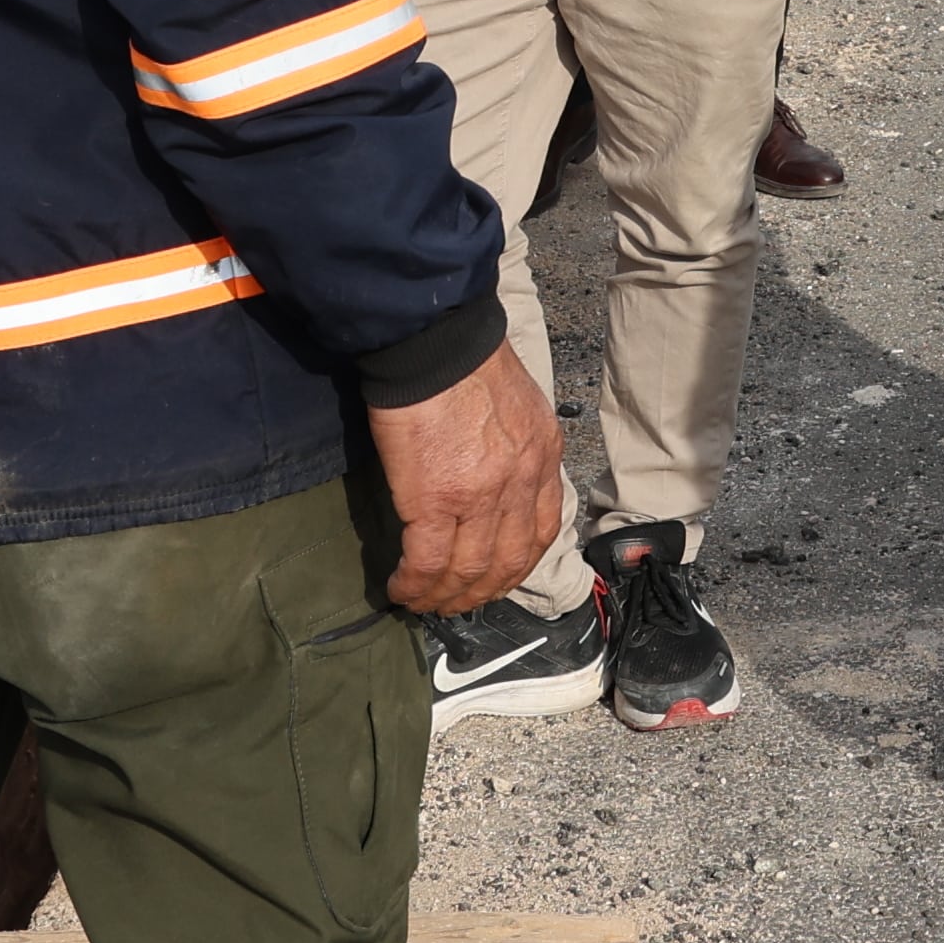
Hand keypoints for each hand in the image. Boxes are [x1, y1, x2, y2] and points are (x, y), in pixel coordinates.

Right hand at [361, 344, 562, 616]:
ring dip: (446, 597)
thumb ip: (515, 445)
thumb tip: (493, 475)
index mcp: (543, 454)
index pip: (543, 529)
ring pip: (470, 571)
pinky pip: (428, 563)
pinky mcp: (436, 501)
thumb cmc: (465, 358)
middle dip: (482, 591)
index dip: (518, 564)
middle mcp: (521, 482)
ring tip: (423, 602)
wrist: (434, 340)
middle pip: (509, 561)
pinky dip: (415, 585)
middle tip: (456, 602)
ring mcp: (481, 496)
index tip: (496, 576)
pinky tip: (400, 588)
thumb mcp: (517, 403)